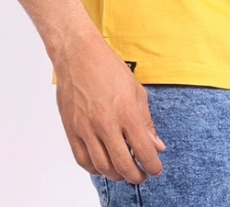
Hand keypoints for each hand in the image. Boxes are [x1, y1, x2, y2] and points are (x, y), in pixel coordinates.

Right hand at [52, 28, 166, 183]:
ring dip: (116, 175)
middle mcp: (106, 123)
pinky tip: (103, 165)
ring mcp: (86, 127)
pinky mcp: (71, 129)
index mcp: (126, 112)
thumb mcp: (136, 90)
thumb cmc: (107, 67)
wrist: (77, 54)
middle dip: (136, 176)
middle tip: (141, 175)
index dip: (153, 166)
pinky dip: (95, 169)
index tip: (156, 168)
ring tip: (124, 171)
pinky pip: (83, 160)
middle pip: (123, 165)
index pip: (144, 151)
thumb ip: (146, 122)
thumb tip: (157, 145)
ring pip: (103, 167)